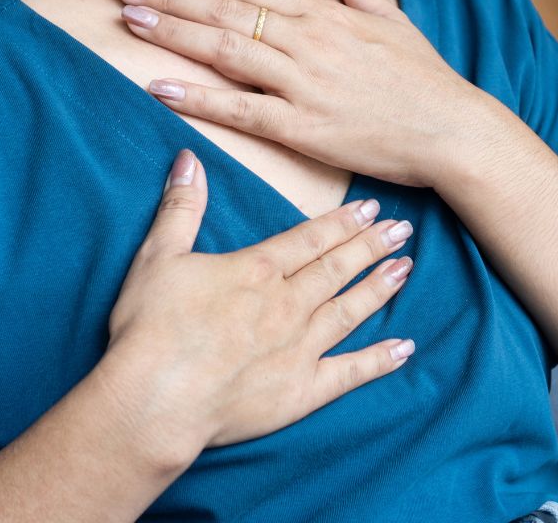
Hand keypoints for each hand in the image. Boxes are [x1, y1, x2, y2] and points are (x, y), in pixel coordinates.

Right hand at [105, 148, 417, 451]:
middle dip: (371, 246)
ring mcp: (299, 349)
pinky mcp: (301, 391)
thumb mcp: (158, 257)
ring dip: (378, 289)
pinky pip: (349, 373)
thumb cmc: (152, 329)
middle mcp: (287, 305)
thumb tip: (190, 158)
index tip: (371, 209)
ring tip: (405, 269)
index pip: (310, 239)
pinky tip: (405, 349)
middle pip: (337, 269)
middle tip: (402, 229)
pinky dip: (379, 361)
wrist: (156, 399)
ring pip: (349, 311)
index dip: (342, 223)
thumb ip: (181, 207)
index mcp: (257, 271)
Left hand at [111, 0, 486, 187]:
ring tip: (131, 18)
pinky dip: (198, 97)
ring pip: (226, 49)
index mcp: (325, 15)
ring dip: (175, 31)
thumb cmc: (424, 79)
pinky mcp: (304, 127)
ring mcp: (304, 83)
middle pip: (227, 10)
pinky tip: (159, 87)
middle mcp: (309, 41)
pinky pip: (241, 109)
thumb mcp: (392, 20)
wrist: (454, 130)